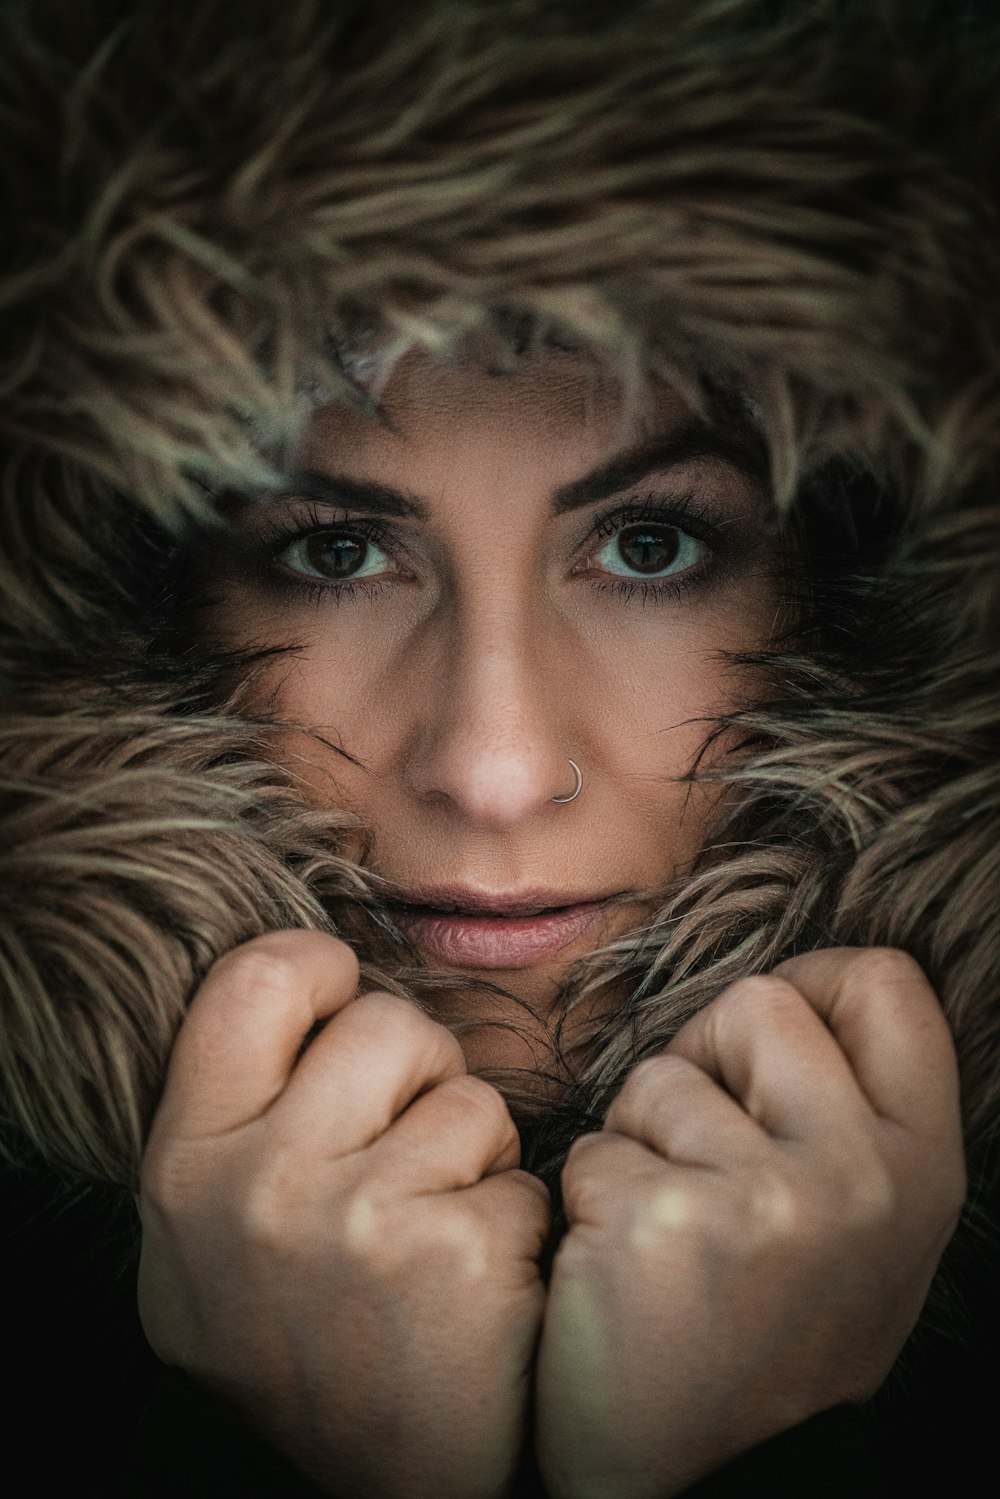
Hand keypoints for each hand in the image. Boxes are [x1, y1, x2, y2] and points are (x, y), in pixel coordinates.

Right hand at [137, 931, 549, 1498]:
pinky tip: (479, 1283)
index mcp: (186, 1165)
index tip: (344, 1006)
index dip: (318, 969)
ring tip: (439, 1223)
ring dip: (474, 1150)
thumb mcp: (208, 1240)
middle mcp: (259, 1185)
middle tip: (409, 1148)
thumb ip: (235, 1115)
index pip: (256, 977)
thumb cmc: (305, 1341)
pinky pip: (521, 1173)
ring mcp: (359, 1219)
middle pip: (386, 1023)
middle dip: (421, 1073)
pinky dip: (515, 1218)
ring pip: (468, 1093)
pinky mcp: (459, 1253)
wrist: (388, 1490)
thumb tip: (300, 987)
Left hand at [535, 947, 965, 1498]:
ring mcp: (766, 1195)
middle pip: (760, 1001)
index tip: (767, 1046)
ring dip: (641, 1138)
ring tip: (669, 1229)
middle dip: (708, 1059)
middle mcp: (862, 1173)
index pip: (885, 981)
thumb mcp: (865, 1229)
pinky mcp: (663, 1220)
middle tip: (703, 1154)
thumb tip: (798, 995)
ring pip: (661, 1074)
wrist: (704, 1485)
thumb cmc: (767, 1332)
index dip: (814, 985)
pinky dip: (592, 1197)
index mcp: (922, 1165)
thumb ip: (852, 1112)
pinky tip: (623, 1270)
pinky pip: (597, 1146)